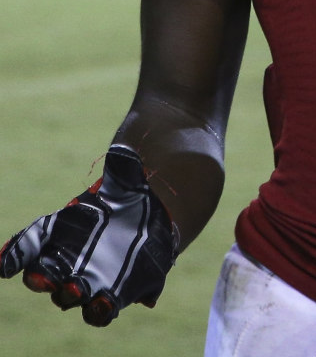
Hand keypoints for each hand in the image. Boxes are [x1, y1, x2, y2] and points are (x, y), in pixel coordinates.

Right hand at [0, 144, 178, 325]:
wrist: (152, 220)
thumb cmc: (125, 198)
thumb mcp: (125, 181)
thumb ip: (122, 167)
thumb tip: (124, 152)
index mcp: (60, 233)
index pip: (31, 242)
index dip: (16, 253)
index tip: (5, 265)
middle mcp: (66, 262)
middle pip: (44, 276)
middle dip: (42, 279)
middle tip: (47, 277)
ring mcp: (87, 281)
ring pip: (69, 296)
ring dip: (70, 295)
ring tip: (78, 289)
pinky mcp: (112, 295)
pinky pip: (100, 311)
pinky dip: (100, 310)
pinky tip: (105, 302)